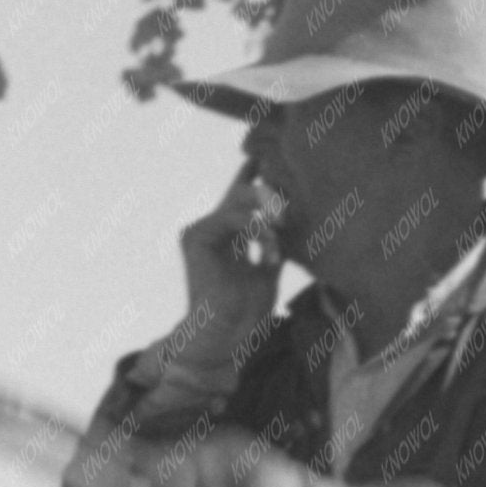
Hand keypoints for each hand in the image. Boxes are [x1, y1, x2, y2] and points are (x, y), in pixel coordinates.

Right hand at [169, 169, 290, 369]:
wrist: (227, 333)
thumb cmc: (248, 310)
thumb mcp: (270, 270)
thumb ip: (275, 243)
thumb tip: (290, 219)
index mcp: (231, 233)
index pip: (244, 196)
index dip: (254, 173)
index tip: (267, 153)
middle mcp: (215, 227)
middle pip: (243, 192)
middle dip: (270, 194)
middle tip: (289, 210)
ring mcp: (203, 229)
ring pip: (239, 201)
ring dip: (266, 216)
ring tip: (281, 233)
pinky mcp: (195, 235)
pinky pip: (230, 217)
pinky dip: (255, 228)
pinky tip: (269, 242)